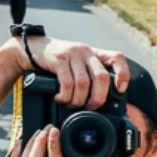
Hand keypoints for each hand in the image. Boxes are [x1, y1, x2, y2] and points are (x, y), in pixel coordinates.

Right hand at [9, 34, 130, 109]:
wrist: (33, 49)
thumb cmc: (58, 62)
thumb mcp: (78, 63)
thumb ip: (90, 75)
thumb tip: (101, 100)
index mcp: (94, 53)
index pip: (117, 58)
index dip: (123, 74)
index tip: (121, 89)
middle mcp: (86, 51)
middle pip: (101, 77)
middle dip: (98, 97)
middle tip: (90, 107)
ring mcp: (72, 54)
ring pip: (83, 83)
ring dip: (79, 100)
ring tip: (72, 104)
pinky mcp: (58, 59)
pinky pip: (67, 83)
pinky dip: (65, 96)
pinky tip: (61, 99)